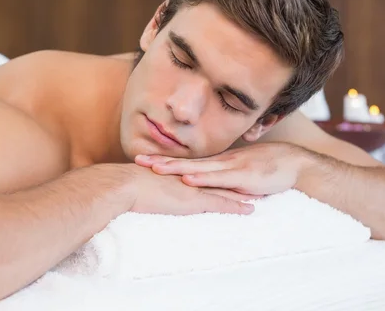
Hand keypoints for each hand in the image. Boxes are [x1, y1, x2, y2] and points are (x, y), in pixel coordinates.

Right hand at [115, 164, 255, 215]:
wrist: (124, 185)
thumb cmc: (126, 186)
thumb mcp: (141, 185)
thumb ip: (149, 187)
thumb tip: (148, 192)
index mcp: (177, 175)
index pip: (202, 175)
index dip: (218, 175)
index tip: (232, 176)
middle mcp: (189, 178)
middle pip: (219, 179)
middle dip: (237, 180)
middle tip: (255, 180)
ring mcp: (193, 188)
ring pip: (224, 189)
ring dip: (243, 192)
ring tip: (261, 193)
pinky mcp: (193, 200)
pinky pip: (220, 203)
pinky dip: (236, 205)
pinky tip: (250, 209)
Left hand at [135, 142, 306, 195]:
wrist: (295, 163)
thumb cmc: (270, 168)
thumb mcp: (243, 174)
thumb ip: (227, 179)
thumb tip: (210, 188)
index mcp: (220, 162)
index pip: (188, 161)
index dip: (167, 160)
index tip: (145, 160)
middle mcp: (221, 162)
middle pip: (186, 162)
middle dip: (162, 161)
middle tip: (138, 160)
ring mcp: (231, 168)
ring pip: (198, 168)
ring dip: (176, 168)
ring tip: (155, 168)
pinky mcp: (242, 176)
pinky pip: (219, 178)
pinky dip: (203, 179)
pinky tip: (188, 180)